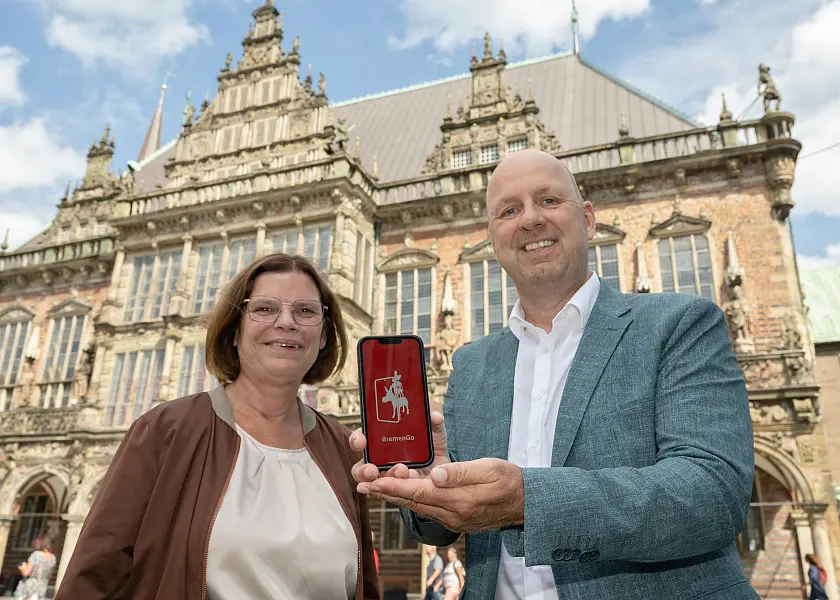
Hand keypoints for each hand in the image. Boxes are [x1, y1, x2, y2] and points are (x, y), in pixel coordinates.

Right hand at [350, 400, 450, 491]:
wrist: (448, 466)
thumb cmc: (432, 444)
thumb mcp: (434, 427)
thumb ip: (433, 416)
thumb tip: (435, 416)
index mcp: (381, 439)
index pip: (361, 438)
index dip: (357, 439)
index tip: (362, 441)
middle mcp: (380, 460)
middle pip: (361, 467)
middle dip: (363, 470)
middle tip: (372, 469)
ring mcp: (389, 478)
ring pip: (374, 484)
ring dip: (382, 481)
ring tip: (401, 472)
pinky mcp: (400, 491)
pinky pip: (392, 494)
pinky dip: (399, 489)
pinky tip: (412, 479)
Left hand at [359, 457, 524, 532]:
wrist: (527, 503)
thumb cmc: (509, 481)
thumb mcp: (489, 469)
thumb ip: (461, 472)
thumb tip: (435, 474)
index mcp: (459, 500)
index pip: (419, 492)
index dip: (394, 486)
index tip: (373, 481)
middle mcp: (452, 513)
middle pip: (412, 502)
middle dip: (385, 493)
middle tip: (362, 484)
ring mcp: (453, 518)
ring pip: (417, 506)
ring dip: (394, 496)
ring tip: (373, 487)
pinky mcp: (455, 517)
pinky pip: (426, 508)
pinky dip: (410, 499)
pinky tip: (400, 493)